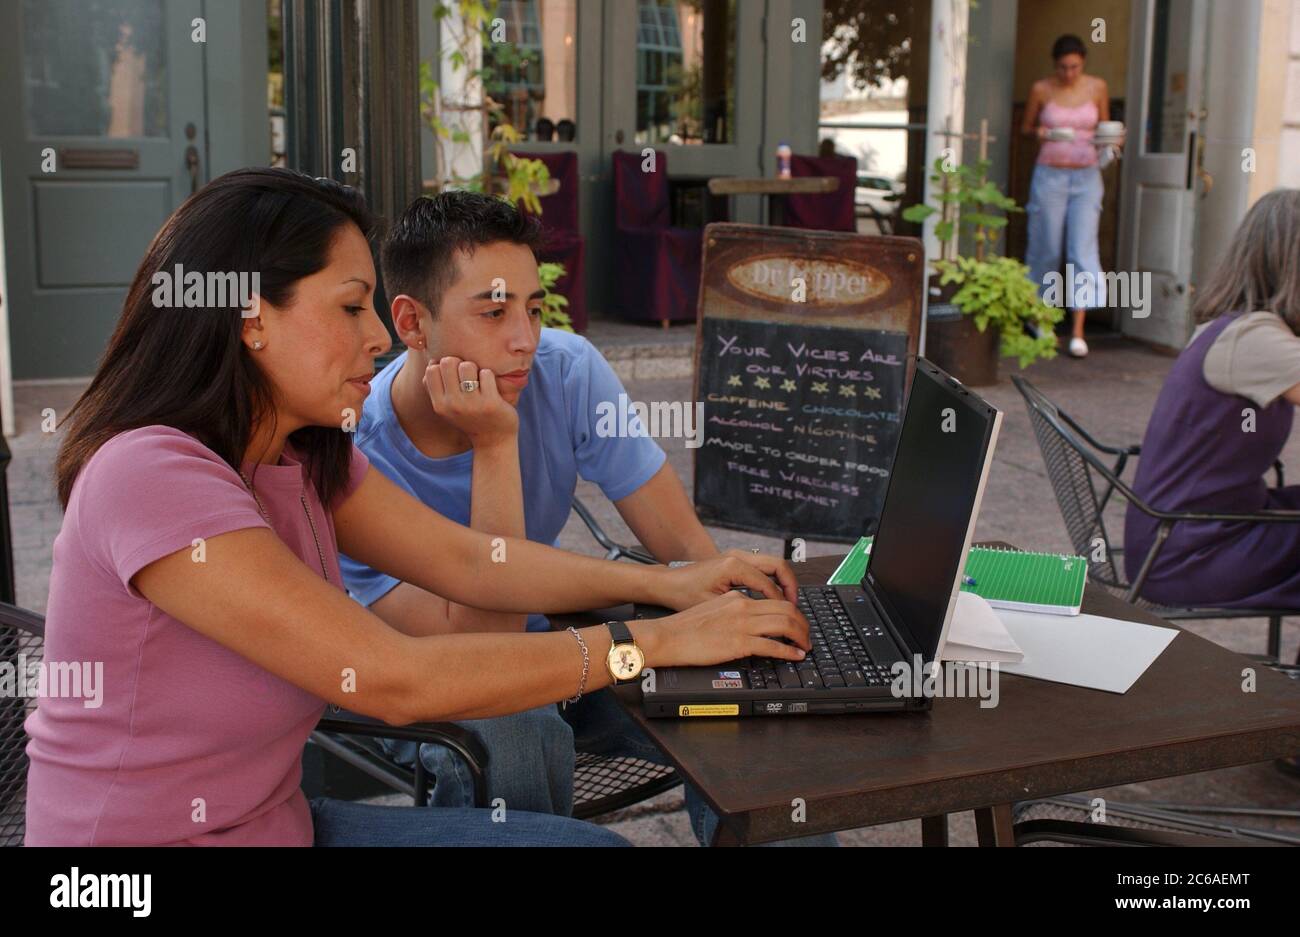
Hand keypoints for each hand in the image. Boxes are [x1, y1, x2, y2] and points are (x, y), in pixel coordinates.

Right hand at [423, 356, 517, 445]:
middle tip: (468, 375)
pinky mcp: (490, 403)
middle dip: (459, 363)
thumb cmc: (470, 417)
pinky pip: (486, 373)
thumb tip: (432, 361)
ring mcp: (471, 404)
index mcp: (439, 405)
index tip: (454, 374)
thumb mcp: (448, 407)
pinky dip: (489, 376)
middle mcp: (452, 405)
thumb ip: (436, 387)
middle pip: (448, 362)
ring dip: (475, 368)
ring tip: (479, 380)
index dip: (443, 366)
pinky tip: (491, 387)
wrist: (494, 441)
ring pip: (467, 365)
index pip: (431, 370)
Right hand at [633, 591, 809, 666]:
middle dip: (802, 623)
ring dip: (800, 636)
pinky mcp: (738, 643)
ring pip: (784, 624)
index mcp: (736, 597)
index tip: (796, 622)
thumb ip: (732, 608)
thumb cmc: (684, 627)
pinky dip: (789, 651)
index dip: (791, 611)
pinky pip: (773, 645)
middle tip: (807, 634)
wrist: (667, 636)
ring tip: (806, 645)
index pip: (773, 599)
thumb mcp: (712, 608)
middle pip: (786, 608)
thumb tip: (748, 618)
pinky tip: (795, 655)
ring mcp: (741, 624)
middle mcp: (742, 606)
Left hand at [652, 550, 798, 609]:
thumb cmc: (684, 594)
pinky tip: (773, 598)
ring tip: (788, 604)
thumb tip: (763, 622)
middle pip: (778, 566)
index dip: (781, 604)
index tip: (788, 620)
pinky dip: (773, 580)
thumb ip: (739, 610)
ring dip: (783, 582)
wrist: (667, 582)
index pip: (768, 585)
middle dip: (791, 587)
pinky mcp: (736, 560)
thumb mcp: (712, 606)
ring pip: (773, 564)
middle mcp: (738, 557)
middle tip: (796, 608)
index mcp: (733, 567)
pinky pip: (763, 567)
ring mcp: (738, 556)